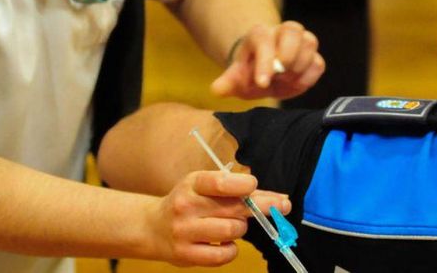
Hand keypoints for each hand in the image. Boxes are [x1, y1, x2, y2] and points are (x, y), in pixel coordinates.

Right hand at [147, 170, 290, 266]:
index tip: (255, 185)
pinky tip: (225, 243)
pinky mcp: (186, 255)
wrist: (153, 227)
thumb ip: (236, 191)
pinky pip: (223, 255)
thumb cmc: (188, 203)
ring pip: (232, 230)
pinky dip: (231, 250)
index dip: (242, 185)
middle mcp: (186, 206)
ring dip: (240, 228)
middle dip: (262, 206)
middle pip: (233, 207)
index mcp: (192, 184)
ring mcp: (185, 232)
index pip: (219, 182)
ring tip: (232, 225)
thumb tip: (278, 198)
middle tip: (283, 205)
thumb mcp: (203, 187)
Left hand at [210, 22, 325, 99]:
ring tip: (284, 80)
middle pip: (293, 30)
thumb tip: (217, 89)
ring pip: (309, 43)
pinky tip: (294, 83)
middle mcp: (282, 32)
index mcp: (259, 34)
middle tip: (278, 76)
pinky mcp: (313, 56)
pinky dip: (308, 77)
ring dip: (298, 68)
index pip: (264, 39)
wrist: (264, 74)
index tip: (262, 83)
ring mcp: (300, 42)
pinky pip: (318, 63)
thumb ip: (227, 84)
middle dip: (288, 57)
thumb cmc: (249, 74)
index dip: (265, 61)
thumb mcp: (235, 80)